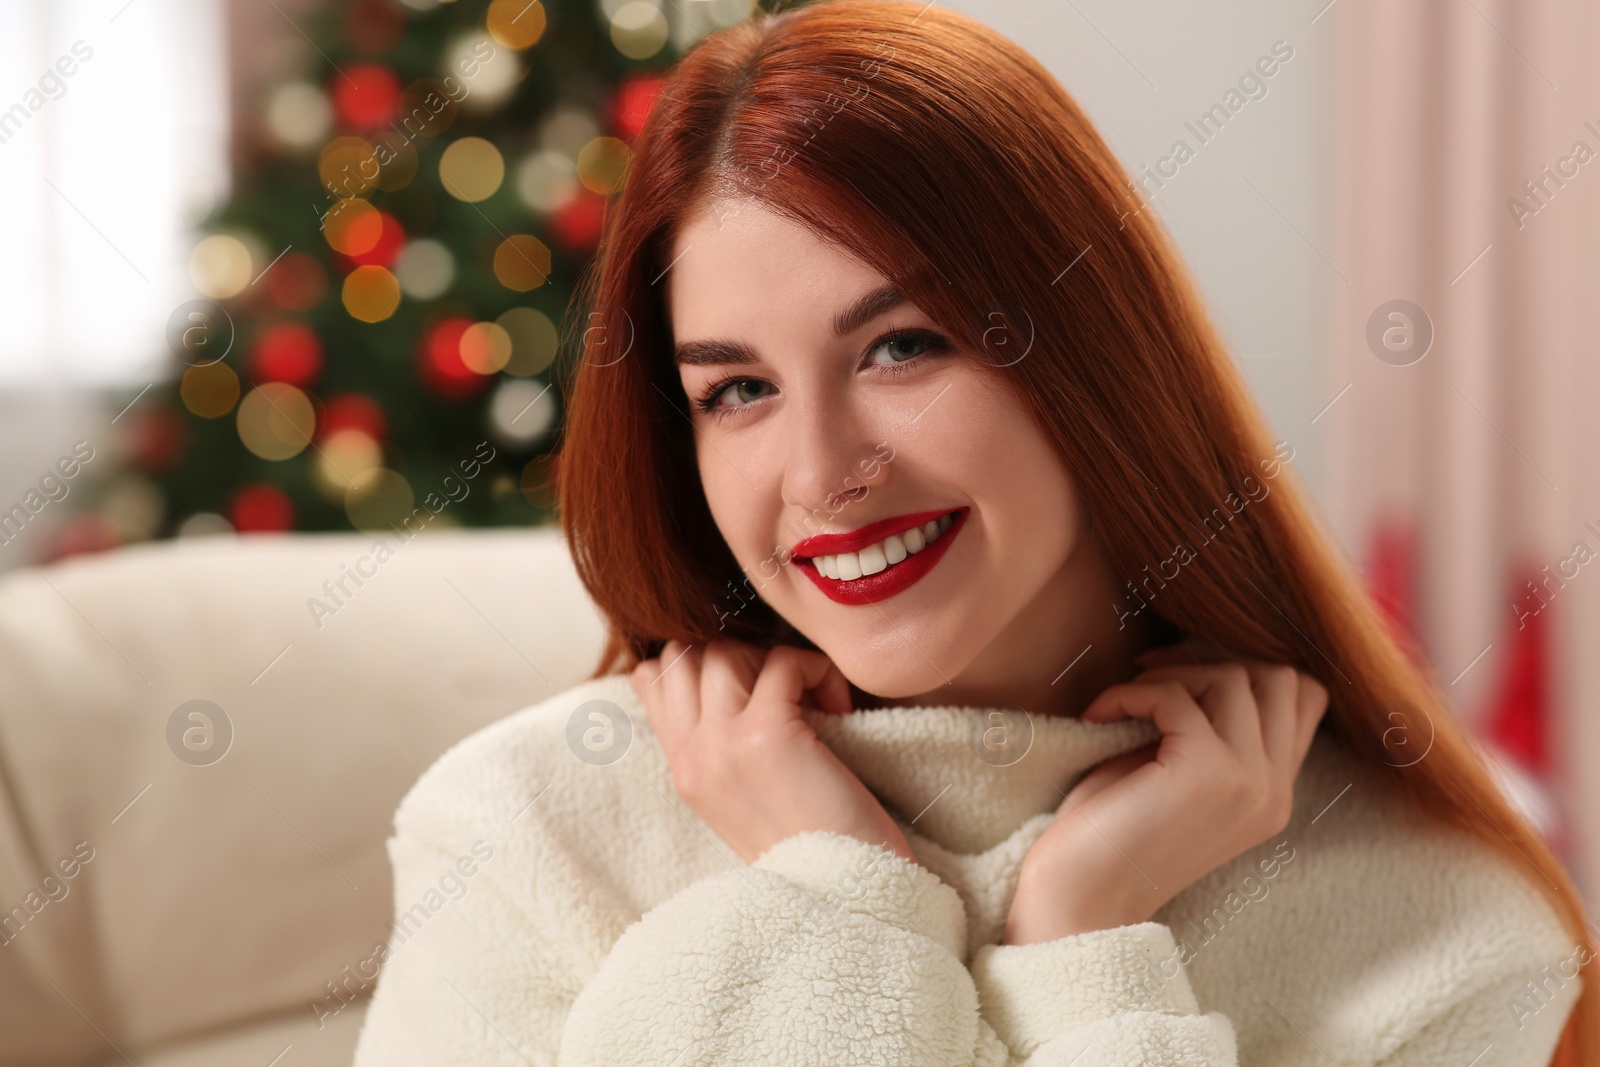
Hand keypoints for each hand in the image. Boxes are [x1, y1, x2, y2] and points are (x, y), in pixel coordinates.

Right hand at [631, 638, 916, 865]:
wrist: (846, 894)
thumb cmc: (814, 841)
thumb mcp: (745, 793)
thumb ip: (722, 743)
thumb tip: (730, 676)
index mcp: (682, 768)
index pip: (653, 677)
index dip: (703, 661)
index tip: (753, 686)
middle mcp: (690, 755)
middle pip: (684, 653)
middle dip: (739, 653)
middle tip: (784, 689)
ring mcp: (721, 745)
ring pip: (724, 650)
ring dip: (776, 658)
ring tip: (813, 696)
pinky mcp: (766, 736)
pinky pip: (781, 662)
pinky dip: (815, 669)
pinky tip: (837, 705)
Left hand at [1003, 640, 1328, 944]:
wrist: (1081, 898)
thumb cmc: (1113, 830)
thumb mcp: (1176, 771)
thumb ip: (1208, 726)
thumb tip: (1202, 652)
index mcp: (1272, 792)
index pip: (1304, 696)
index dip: (1244, 667)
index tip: (1181, 678)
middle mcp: (1273, 790)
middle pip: (1281, 675)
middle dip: (1211, 659)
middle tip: (1152, 680)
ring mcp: (1248, 783)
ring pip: (1236, 676)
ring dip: (1170, 675)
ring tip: (1122, 703)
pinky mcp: (1207, 774)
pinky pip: (1177, 697)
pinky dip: (1131, 692)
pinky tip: (1097, 717)